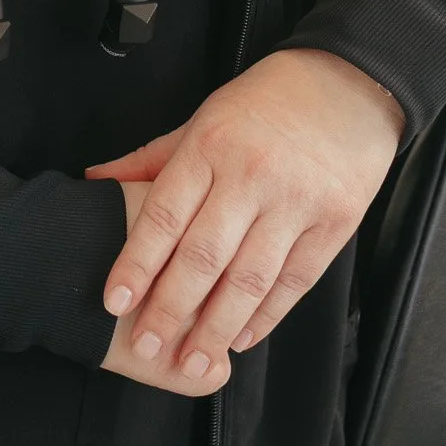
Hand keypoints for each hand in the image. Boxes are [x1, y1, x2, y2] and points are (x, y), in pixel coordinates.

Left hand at [88, 50, 404, 383]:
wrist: (350, 82)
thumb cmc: (268, 100)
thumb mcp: (203, 116)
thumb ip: (152, 158)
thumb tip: (95, 181)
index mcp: (210, 146)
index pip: (164, 215)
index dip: (137, 263)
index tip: (115, 302)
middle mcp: (251, 176)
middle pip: (204, 256)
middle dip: (172, 309)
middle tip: (149, 345)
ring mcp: (296, 201)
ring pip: (249, 279)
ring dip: (217, 328)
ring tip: (194, 362)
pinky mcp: (335, 223)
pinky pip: (294, 282)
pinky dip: (266, 317)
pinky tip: (241, 338)